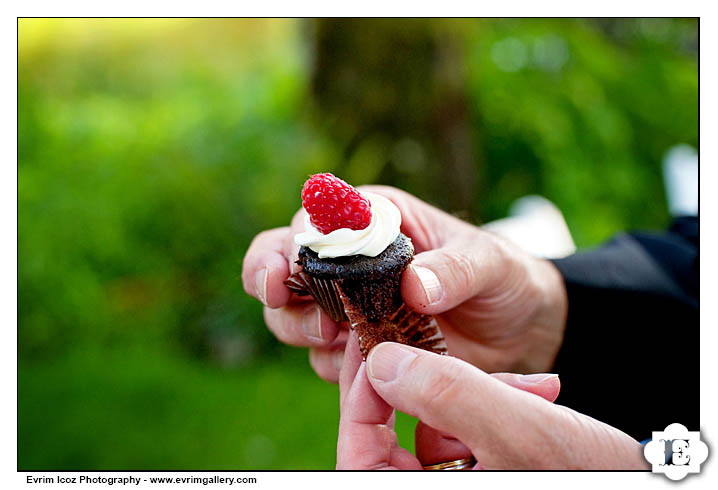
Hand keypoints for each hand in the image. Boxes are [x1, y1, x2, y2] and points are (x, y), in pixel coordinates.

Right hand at [242, 185, 568, 380]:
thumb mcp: (490, 264)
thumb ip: (455, 269)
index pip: (315, 221)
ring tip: (339, 338)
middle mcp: (350, 261)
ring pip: (292, 315)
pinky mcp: (357, 347)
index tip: (285, 271)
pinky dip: (335, 366)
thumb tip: (414, 286)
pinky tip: (368, 367)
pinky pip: (324, 358)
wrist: (519, 331)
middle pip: (283, 267)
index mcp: (375, 220)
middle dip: (279, 291)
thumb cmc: (503, 278)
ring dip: (302, 329)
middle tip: (316, 319)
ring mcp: (349, 306)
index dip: (290, 243)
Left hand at [337, 340, 647, 469]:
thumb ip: (446, 393)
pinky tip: (540, 392)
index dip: (363, 392)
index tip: (380, 342)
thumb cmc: (590, 475)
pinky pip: (467, 434)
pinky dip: (496, 405)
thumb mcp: (520, 430)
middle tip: (426, 341)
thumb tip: (381, 361)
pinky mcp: (483, 474)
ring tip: (532, 383)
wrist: (646, 485)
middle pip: (389, 437)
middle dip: (426, 384)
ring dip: (476, 391)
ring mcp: (458, 484)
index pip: (359, 449)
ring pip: (433, 429)